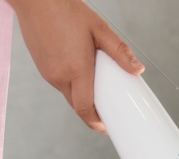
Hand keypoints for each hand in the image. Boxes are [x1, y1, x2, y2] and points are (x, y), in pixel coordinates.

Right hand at [8, 0, 143, 132]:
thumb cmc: (66, 9)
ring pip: (68, 95)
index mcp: (76, 69)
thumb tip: (138, 70)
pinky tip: (77, 67)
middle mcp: (59, 76)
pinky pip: (59, 83)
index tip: (106, 127)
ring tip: (94, 81)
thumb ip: (119, 52)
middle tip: (106, 108)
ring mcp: (47, 73)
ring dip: (81, 95)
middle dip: (91, 111)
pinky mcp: (41, 68)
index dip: (96, 123)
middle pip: (77, 106)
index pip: (85, 109)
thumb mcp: (99, 29)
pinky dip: (70, 83)